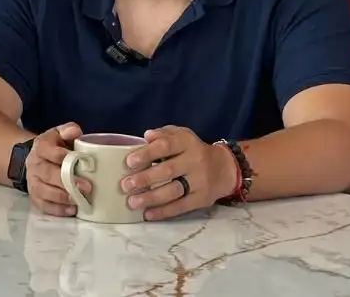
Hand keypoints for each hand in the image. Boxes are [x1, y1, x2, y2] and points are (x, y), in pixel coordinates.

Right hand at [26, 123, 87, 216]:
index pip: (48, 151)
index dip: (63, 156)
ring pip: (44, 192)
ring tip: (80, 200)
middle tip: (87, 187)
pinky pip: (43, 206)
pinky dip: (57, 210)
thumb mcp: (59, 134)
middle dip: (66, 181)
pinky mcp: (34, 197)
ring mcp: (33, 182)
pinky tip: (71, 210)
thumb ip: (68, 131)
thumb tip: (75, 132)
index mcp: (40, 147)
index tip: (80, 161)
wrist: (35, 160)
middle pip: (47, 174)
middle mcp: (34, 165)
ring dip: (62, 197)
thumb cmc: (55, 147)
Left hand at [120, 126, 236, 220]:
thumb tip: (147, 136)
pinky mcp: (202, 199)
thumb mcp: (181, 135)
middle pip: (168, 171)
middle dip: (145, 179)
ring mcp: (200, 182)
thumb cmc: (193, 150)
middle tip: (126, 185)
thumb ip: (164, 135)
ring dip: (151, 198)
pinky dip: (163, 211)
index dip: (147, 154)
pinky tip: (148, 214)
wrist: (224, 168)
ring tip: (132, 202)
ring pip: (174, 191)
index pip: (166, 146)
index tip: (129, 162)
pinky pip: (181, 207)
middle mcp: (195, 161)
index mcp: (187, 143)